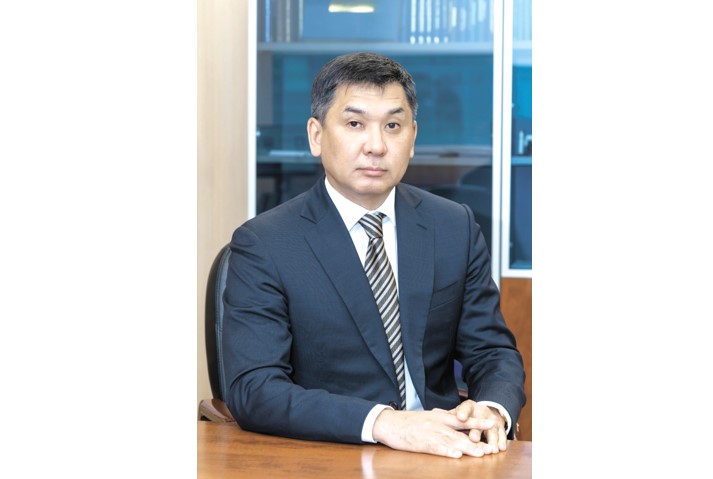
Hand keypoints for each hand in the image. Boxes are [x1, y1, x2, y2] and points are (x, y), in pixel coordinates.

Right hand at [371, 408, 495, 457]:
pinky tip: (456, 456)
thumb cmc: (408, 421)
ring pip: (451, 441)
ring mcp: (429, 433)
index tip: (492, 423)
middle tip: (490, 447)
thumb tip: (455, 419)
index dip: (477, 421)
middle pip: (460, 433)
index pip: (462, 419)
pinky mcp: (420, 443)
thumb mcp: (427, 417)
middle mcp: (437, 424)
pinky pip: (436, 448)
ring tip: (480, 454)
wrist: (389, 422)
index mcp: (439, 417)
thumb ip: (441, 419)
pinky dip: (446, 451)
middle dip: (476, 441)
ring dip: (467, 448)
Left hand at [450, 400, 507, 451]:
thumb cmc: (466, 414)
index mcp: (470, 407)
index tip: (460, 417)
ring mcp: (492, 421)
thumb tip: (433, 411)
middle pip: (479, 422)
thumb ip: (448, 414)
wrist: (485, 412)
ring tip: (490, 448)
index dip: (463, 412)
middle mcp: (482, 413)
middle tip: (474, 438)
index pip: (466, 408)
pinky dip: (502, 442)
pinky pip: (502, 435)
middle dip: (476, 431)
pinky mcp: (500, 428)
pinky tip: (500, 448)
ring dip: (491, 439)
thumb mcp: (458, 412)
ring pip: (492, 430)